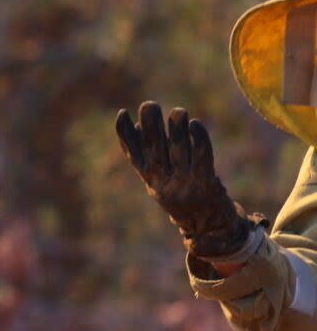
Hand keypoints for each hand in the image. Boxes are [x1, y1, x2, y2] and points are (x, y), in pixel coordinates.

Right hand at [115, 102, 253, 253]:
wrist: (208, 226)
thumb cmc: (183, 196)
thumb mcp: (162, 181)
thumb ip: (151, 158)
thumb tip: (137, 126)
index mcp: (150, 181)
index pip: (133, 155)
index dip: (125, 135)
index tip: (123, 114)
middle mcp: (164, 182)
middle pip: (155, 150)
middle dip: (151, 126)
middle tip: (149, 104)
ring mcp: (185, 184)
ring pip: (178, 151)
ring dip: (176, 129)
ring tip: (178, 111)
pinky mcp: (206, 183)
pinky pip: (202, 157)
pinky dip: (198, 140)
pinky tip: (195, 124)